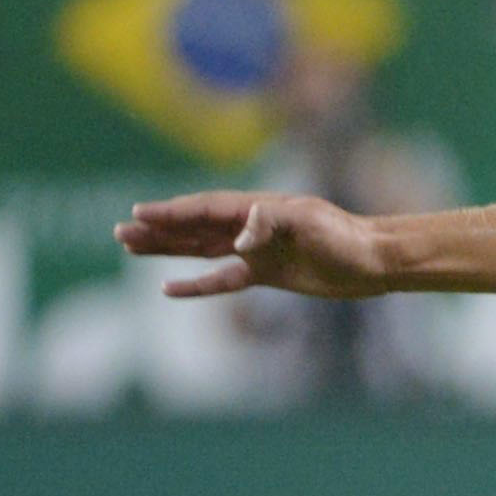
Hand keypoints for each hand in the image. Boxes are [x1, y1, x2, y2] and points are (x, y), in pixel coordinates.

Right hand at [114, 192, 389, 298]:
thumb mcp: (311, 223)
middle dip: (158, 229)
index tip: (139, 213)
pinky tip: (169, 287)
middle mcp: (250, 227)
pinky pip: (223, 279)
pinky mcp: (266, 274)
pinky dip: (197, 284)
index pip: (204, 209)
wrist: (374, 261)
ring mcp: (256, 251)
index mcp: (257, 208)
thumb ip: (272, 224)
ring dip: (167, 249)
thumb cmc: (346, 236)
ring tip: (130, 247)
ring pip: (200, 249)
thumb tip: (239, 241)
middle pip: (193, 227)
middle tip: (120, 231)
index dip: (172, 212)